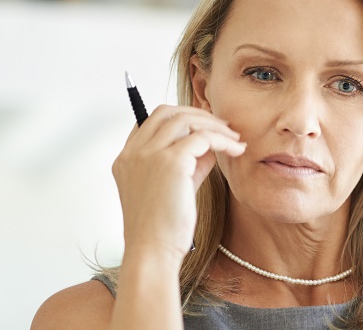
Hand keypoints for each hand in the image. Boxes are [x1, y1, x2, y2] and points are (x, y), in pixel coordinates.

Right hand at [112, 105, 244, 258]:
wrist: (153, 251)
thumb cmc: (164, 228)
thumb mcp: (175, 188)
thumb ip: (190, 163)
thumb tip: (212, 144)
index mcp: (126, 159)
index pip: (150, 121)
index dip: (179, 118)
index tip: (204, 127)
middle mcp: (133, 153)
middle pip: (167, 112)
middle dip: (198, 114)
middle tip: (224, 127)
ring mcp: (149, 155)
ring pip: (185, 119)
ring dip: (214, 125)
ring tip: (234, 140)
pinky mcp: (170, 162)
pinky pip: (203, 137)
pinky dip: (223, 140)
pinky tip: (236, 150)